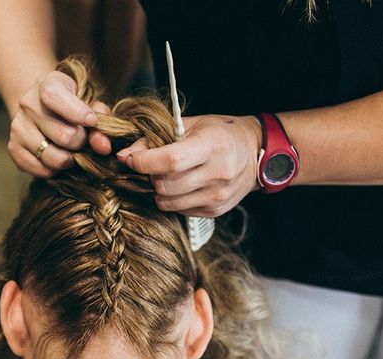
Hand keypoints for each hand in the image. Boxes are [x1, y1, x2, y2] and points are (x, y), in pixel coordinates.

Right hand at [8, 70, 111, 176]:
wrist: (42, 109)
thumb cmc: (74, 106)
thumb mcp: (89, 104)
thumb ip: (102, 122)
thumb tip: (103, 147)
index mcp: (47, 85)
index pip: (54, 97)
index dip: (76, 112)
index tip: (91, 121)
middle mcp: (28, 104)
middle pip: (63, 135)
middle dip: (80, 142)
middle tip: (82, 139)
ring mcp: (18, 127)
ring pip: (53, 157)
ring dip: (69, 160)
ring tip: (71, 150)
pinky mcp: (13, 148)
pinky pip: (41, 170)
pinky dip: (55, 170)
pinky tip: (58, 156)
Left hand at [116, 115, 261, 216]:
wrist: (256, 153)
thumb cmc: (221, 134)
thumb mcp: (192, 124)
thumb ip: (157, 137)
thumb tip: (126, 154)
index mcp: (212, 145)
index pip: (171, 160)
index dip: (144, 162)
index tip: (129, 158)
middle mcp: (218, 173)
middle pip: (166, 184)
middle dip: (150, 176)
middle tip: (151, 166)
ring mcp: (218, 195)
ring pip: (169, 202)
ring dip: (159, 190)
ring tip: (165, 176)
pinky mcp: (215, 210)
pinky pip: (180, 210)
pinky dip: (173, 200)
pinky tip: (182, 186)